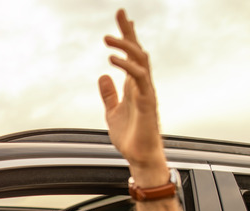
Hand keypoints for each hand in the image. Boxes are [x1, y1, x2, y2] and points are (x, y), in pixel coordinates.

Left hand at [98, 9, 167, 185]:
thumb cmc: (130, 137)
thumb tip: (102, 76)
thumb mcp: (112, 112)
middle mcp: (143, 85)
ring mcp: (147, 92)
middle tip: (120, 13)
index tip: (122, 18)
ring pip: (140, 61)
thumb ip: (109, 94)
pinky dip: (126, 67)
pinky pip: (138, 79)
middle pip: (138, 52)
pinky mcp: (147, 103)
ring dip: (125, 47)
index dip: (128, 37)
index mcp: (135, 86)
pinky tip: (112, 60)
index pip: (132, 56)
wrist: (139, 157)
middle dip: (129, 32)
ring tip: (108, 37)